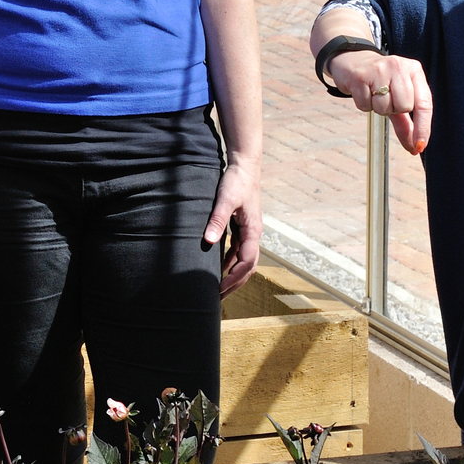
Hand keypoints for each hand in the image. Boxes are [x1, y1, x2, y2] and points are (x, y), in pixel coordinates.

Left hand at [204, 157, 260, 294]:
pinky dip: (230, 262)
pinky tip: (218, 268)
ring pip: (244, 260)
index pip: (247, 261)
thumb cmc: (236, 182)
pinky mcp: (242, 227)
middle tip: (218, 297)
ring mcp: (249, 232)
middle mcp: (254, 234)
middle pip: (248, 267)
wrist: (244, 167)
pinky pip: (238, 251)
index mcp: (253, 231)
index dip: (234, 277)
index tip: (221, 287)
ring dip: (233, 275)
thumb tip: (208, 241)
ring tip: (218, 289)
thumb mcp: (225, 200)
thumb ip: (218, 219)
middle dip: (235, 283)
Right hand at [328, 50, 432, 153]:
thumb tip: (415, 147)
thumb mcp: (398, 95)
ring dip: (377, 107)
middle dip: (393, 110)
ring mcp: (379, 70)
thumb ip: (408, 122)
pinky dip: (363, 104)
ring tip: (373, 93)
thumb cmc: (380, 80)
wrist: (352, 60)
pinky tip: (362, 91)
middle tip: (385, 98)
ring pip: (384, 108)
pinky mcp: (360, 76)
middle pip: (403, 107)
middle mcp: (399, 66)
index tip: (420, 146)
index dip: (423, 127)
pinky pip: (365, 105)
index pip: (424, 104)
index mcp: (414, 70)